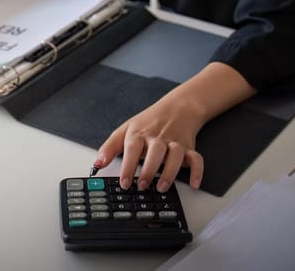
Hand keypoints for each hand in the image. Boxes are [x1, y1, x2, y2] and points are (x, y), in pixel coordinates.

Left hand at [92, 62, 256, 192]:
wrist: (178, 107)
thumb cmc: (149, 122)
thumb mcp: (125, 130)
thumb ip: (110, 147)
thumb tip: (96, 164)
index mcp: (140, 134)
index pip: (132, 149)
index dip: (128, 166)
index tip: (124, 183)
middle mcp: (158, 138)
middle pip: (156, 152)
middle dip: (149, 170)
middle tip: (142, 186)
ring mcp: (175, 142)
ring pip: (176, 155)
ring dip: (170, 172)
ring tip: (161, 187)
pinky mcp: (190, 147)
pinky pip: (197, 159)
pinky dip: (198, 171)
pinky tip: (194, 184)